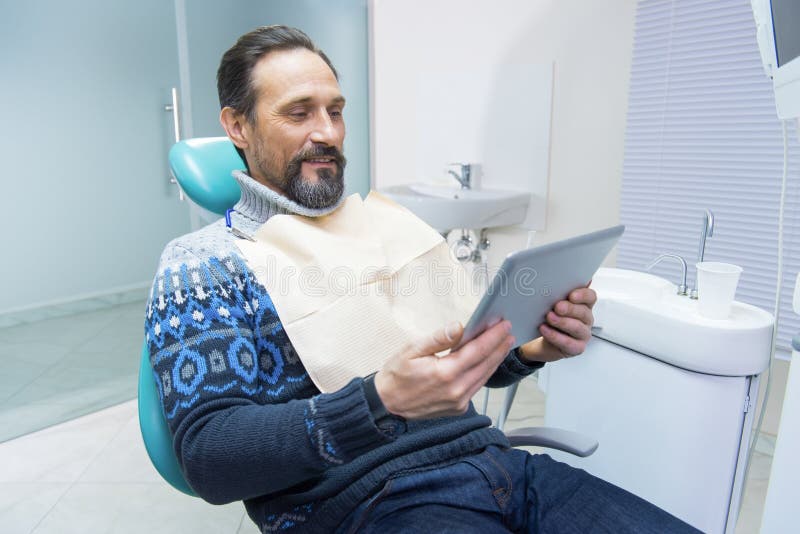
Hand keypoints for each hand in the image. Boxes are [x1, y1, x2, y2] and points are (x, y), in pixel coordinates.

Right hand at [374, 320, 514, 419]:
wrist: (387, 404)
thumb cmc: (397, 375)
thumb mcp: (411, 350)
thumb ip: (438, 339)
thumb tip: (458, 327)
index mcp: (445, 373)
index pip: (477, 350)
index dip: (493, 336)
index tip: (503, 325)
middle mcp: (456, 390)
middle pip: (486, 364)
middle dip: (499, 346)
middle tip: (508, 332)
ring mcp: (458, 402)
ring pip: (484, 377)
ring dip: (495, 360)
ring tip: (502, 345)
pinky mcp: (458, 408)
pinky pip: (476, 387)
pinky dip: (483, 373)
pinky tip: (486, 362)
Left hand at [518, 285, 596, 363]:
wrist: (543, 340)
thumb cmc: (551, 318)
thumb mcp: (553, 303)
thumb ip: (558, 292)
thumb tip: (557, 276)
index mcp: (584, 305)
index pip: (590, 296)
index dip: (583, 295)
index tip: (572, 295)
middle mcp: (586, 319)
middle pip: (583, 312)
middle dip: (570, 308)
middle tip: (557, 307)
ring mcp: (583, 334)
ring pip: (577, 327)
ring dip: (562, 322)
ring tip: (549, 317)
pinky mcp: (577, 348)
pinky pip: (568, 343)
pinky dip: (555, 336)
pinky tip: (545, 329)